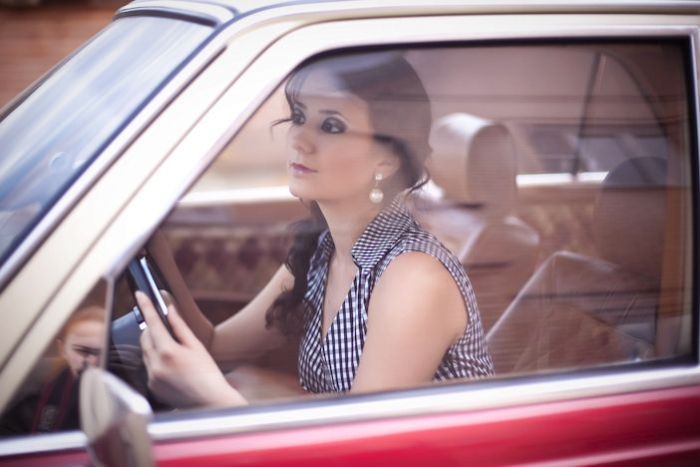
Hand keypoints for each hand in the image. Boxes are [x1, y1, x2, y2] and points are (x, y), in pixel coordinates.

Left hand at [136, 291, 246, 407]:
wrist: (209, 402)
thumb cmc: (207, 373)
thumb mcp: (196, 346)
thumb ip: (180, 327)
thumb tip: (169, 310)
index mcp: (168, 351)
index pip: (152, 323)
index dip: (146, 306)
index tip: (140, 295)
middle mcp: (156, 365)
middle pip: (145, 337)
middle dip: (152, 329)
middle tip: (166, 328)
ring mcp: (152, 377)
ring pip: (146, 353)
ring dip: (155, 346)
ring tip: (175, 353)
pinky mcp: (151, 387)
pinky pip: (149, 367)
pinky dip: (156, 362)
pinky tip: (173, 367)